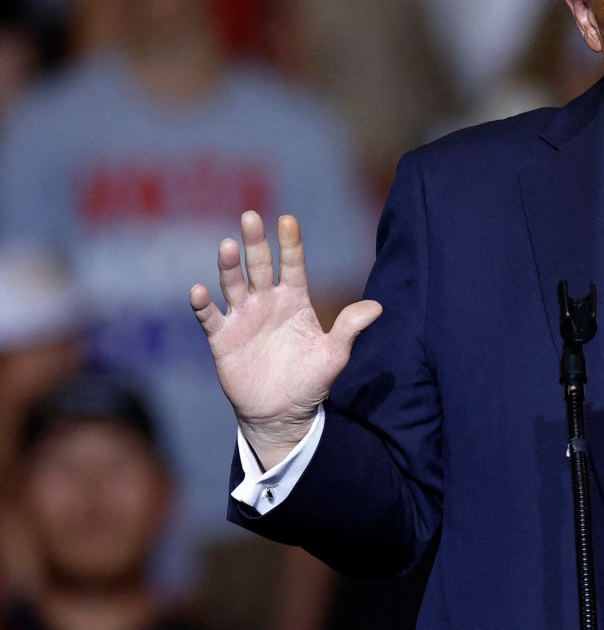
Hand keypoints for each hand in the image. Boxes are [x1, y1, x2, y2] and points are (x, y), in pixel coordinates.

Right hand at [190, 211, 380, 469]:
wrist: (282, 412)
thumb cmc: (311, 379)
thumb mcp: (334, 354)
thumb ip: (350, 328)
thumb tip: (378, 306)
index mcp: (295, 300)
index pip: (293, 265)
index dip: (290, 244)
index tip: (288, 220)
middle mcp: (267, 302)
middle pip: (260, 266)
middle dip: (255, 243)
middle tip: (250, 217)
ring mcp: (243, 317)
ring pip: (233, 284)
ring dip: (229, 266)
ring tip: (227, 247)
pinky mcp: (222, 338)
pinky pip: (210, 317)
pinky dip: (203, 304)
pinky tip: (198, 291)